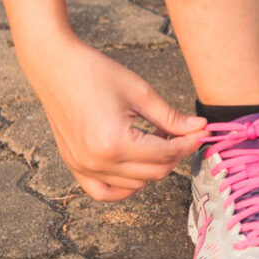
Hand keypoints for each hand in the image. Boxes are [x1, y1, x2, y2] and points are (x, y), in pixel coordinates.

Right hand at [20, 34, 207, 200]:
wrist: (55, 66)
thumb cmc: (95, 73)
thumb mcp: (140, 93)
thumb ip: (172, 117)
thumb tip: (200, 128)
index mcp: (115, 143)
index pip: (166, 154)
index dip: (189, 143)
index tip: (202, 133)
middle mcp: (98, 162)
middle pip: (154, 173)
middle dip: (174, 154)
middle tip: (181, 132)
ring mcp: (83, 168)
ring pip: (135, 184)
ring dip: (153, 167)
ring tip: (155, 139)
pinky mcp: (74, 166)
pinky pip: (104, 192)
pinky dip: (125, 185)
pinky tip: (136, 166)